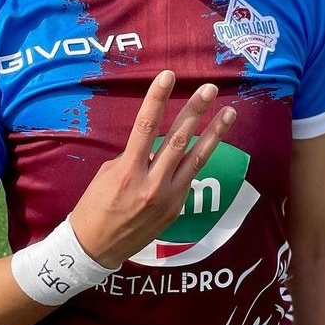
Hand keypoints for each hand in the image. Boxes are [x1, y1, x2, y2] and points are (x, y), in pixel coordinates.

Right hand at [68, 70, 236, 267]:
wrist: (95, 248)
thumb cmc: (94, 206)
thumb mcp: (107, 174)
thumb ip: (133, 156)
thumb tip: (152, 144)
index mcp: (128, 171)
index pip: (145, 125)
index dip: (157, 98)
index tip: (168, 76)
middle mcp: (152, 184)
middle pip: (178, 139)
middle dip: (195, 111)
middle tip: (209, 89)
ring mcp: (169, 198)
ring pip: (197, 159)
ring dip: (214, 134)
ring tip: (229, 113)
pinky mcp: (177, 210)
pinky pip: (189, 178)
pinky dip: (197, 159)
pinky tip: (209, 143)